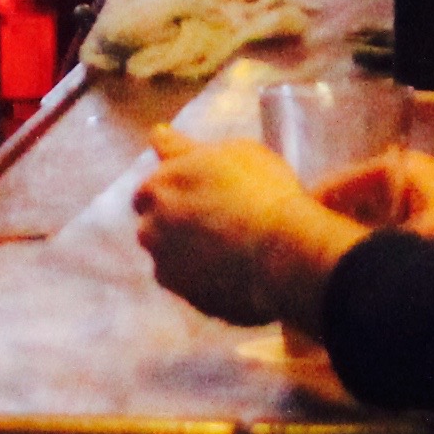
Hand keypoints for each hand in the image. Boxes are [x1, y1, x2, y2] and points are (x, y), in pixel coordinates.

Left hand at [133, 136, 362, 329]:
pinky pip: (194, 287)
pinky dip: (207, 280)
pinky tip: (237, 272)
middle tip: (218, 221)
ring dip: (190, 254)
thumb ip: (185, 147)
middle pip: (154, 226)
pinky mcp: (189, 301)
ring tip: (232, 249)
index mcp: (157, 188)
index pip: (149, 191)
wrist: (285, 251)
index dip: (176, 192)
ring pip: (172, 260)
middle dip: (176, 225)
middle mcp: (151, 229)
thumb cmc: (263, 190)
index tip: (202, 195)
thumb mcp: (230, 151)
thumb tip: (156, 133)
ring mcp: (168, 269)